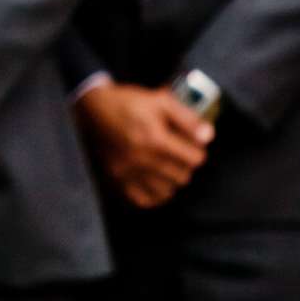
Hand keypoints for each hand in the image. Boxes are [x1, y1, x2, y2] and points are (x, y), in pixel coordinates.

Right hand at [75, 82, 212, 209]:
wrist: (91, 108)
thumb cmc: (128, 102)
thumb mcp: (160, 100)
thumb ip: (187, 118)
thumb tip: (208, 136)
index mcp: (155, 139)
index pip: (195, 159)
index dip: (197, 150)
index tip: (190, 145)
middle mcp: (142, 159)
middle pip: (182, 176)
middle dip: (185, 165)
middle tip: (178, 154)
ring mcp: (128, 172)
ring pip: (167, 191)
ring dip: (170, 179)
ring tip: (166, 166)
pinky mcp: (117, 178)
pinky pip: (144, 200)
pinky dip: (154, 194)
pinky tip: (154, 181)